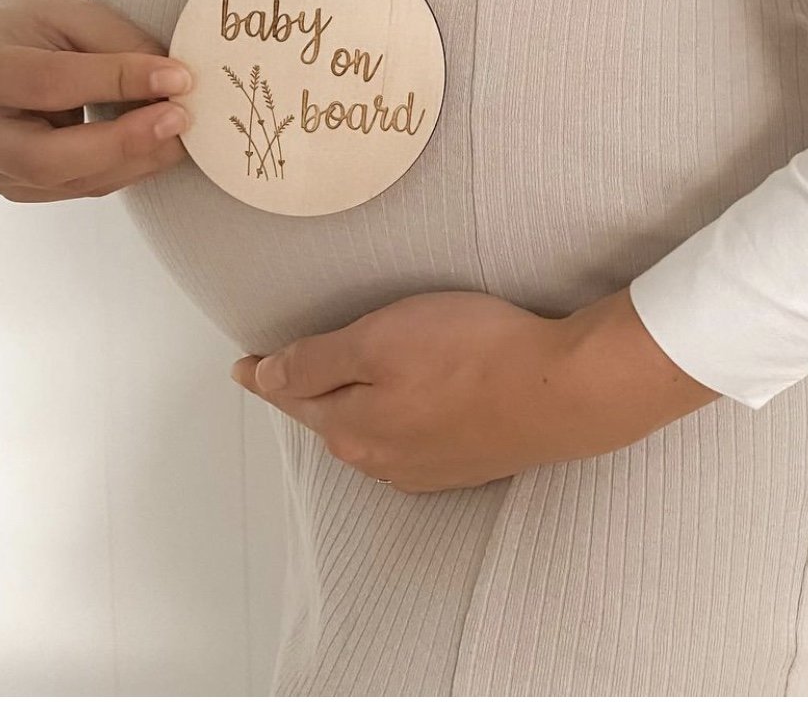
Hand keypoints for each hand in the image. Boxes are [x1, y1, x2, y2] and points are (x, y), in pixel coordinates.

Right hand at [0, 0, 193, 201]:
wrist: (6, 46)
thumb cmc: (36, 24)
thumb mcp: (74, 16)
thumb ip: (122, 49)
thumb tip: (176, 86)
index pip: (47, 83)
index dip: (118, 82)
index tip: (177, 78)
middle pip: (45, 158)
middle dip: (123, 143)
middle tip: (179, 120)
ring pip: (67, 181)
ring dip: (134, 160)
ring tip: (179, 132)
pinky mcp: (12, 186)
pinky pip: (76, 187)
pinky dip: (123, 169)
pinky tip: (155, 147)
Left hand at [230, 285, 721, 492]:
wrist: (563, 391)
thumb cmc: (472, 355)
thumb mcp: (378, 341)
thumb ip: (315, 362)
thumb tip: (262, 378)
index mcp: (353, 429)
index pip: (293, 397)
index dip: (267, 374)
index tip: (244, 366)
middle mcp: (384, 460)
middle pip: (332, 418)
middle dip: (312, 393)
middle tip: (295, 365)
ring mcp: (429, 467)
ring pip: (374, 431)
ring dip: (359, 406)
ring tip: (355, 380)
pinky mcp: (469, 460)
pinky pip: (414, 439)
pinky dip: (401, 416)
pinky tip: (415, 400)